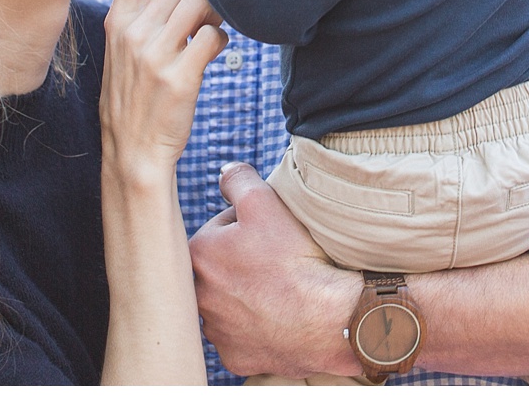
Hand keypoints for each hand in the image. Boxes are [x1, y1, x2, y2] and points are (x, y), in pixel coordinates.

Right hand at [101, 0, 227, 182]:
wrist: (132, 153)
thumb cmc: (132, 98)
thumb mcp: (122, 51)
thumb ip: (140, 15)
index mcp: (118, 19)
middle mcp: (134, 31)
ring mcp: (157, 53)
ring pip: (201, 2)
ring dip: (217, 6)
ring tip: (216, 17)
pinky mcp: (181, 76)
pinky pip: (214, 37)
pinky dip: (221, 39)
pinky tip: (214, 49)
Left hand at [189, 163, 363, 378]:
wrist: (330, 318)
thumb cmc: (295, 259)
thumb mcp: (264, 201)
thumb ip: (238, 179)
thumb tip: (225, 171)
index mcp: (199, 255)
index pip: (220, 228)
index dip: (248, 223)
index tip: (270, 230)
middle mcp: (199, 297)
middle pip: (222, 266)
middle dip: (242, 260)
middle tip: (276, 258)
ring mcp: (217, 331)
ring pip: (230, 302)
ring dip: (248, 293)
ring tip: (279, 286)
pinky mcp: (236, 356)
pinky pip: (242, 336)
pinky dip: (257, 326)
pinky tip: (278, 315)